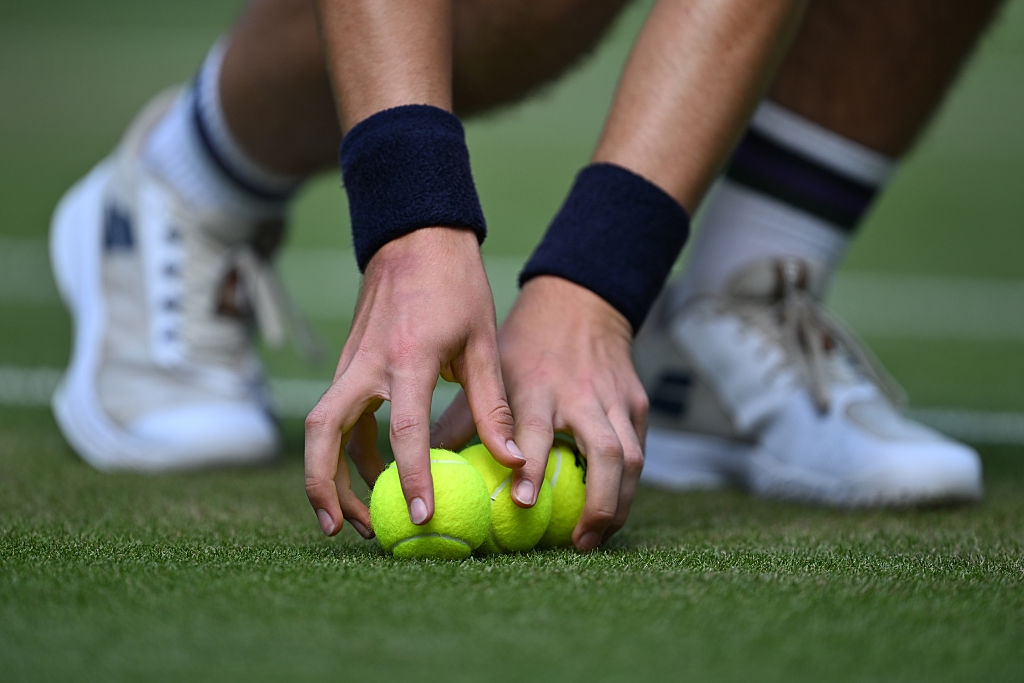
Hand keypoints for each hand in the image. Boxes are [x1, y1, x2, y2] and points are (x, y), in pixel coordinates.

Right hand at [304, 227, 522, 537]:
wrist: (415, 236)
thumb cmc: (456, 285)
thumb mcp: (484, 342)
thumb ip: (493, 406)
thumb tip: (511, 462)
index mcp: (408, 357)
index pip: (402, 431)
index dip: (411, 478)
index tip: (421, 518)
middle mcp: (367, 364)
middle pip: (324, 434)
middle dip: (325, 487)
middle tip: (344, 530)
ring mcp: (350, 364)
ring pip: (323, 429)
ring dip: (332, 476)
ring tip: (357, 519)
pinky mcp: (348, 365)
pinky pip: (339, 416)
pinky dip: (349, 451)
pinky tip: (376, 474)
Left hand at [433, 275, 647, 550]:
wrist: (580, 303)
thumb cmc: (524, 345)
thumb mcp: (489, 368)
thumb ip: (461, 418)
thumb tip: (423, 465)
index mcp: (538, 385)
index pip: (536, 431)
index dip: (531, 469)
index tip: (521, 504)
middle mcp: (582, 394)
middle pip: (605, 453)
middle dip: (598, 504)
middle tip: (577, 544)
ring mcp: (616, 399)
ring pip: (631, 459)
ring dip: (618, 505)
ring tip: (595, 538)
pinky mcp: (638, 404)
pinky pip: (638, 452)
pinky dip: (627, 486)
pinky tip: (610, 511)